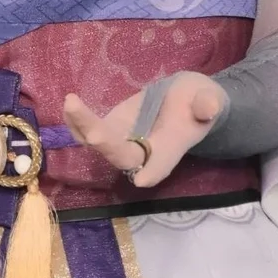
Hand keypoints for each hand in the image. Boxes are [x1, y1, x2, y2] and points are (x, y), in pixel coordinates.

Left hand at [62, 73, 226, 187]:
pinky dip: (76, 121)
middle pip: (122, 156)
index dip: (153, 171)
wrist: (185, 101)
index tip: (142, 179)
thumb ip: (208, 104)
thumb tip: (208, 107)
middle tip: (94, 132)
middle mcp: (144, 153)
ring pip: (100, 143)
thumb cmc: (199, 101)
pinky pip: (88, 132)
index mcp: (171, 148)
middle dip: (107, 145)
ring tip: (72, 104)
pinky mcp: (110, 130)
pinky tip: (69, 105)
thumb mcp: (209, 98)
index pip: (162, 164)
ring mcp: (123, 142)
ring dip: (84, 127)